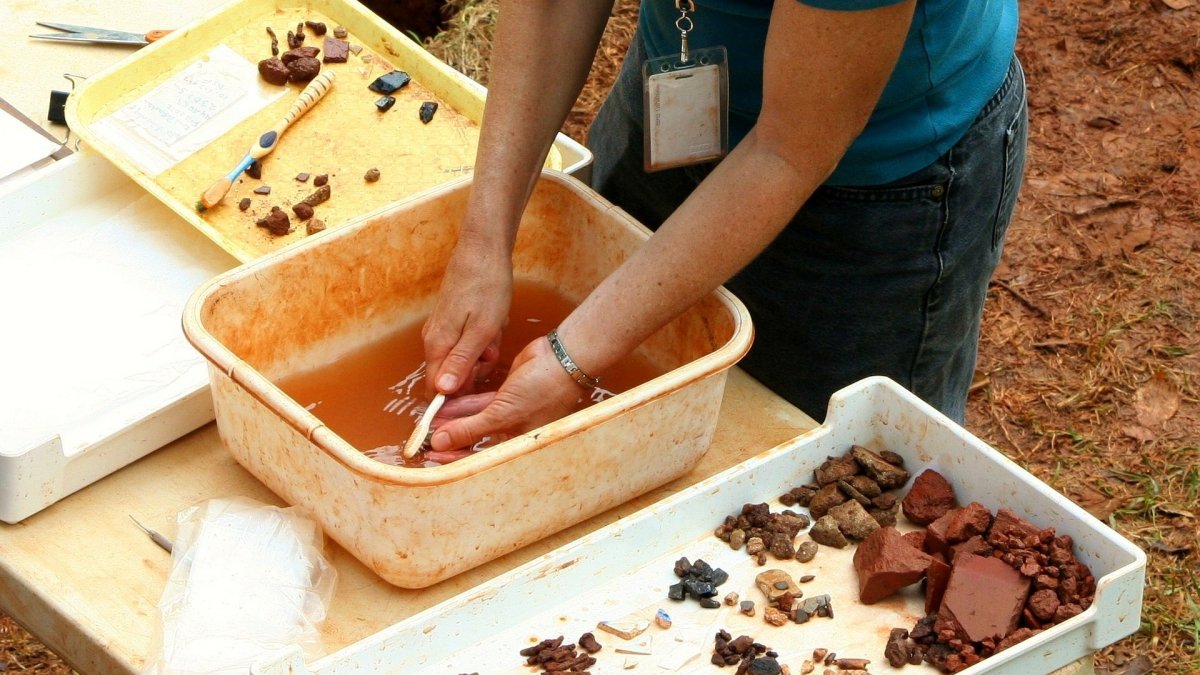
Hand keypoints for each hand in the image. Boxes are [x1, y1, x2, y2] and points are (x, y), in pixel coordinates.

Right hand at [422, 232, 512, 394]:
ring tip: (495, 329)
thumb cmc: (487, 288)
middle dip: (475, 369)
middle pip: (451, 374)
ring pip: (462, 357)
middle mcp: (433, 339)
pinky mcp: (450, 318)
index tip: (480, 384)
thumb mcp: (482, 330)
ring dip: (482, 351)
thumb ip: (461, 362)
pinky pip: (466, 340)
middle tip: (492, 350)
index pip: (437, 388)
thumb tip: (442, 391)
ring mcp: (441, 327)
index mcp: (438, 345)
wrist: (483, 250)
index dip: (458, 394)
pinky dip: (483, 337)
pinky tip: (493, 322)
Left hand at [429, 336, 583, 450]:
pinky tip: (446, 403)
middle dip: (451, 436)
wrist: (561, 359)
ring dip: (454, 418)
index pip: (480, 458)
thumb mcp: (502, 414)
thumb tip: (441, 443)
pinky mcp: (507, 394)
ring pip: (476, 419)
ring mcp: (510, 412)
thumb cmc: (541, 391)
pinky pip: (481, 402)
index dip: (454, 457)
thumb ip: (470, 428)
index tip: (432, 455)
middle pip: (475, 439)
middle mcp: (512, 431)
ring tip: (430, 419)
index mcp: (517, 445)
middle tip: (425, 437)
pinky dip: (465, 404)